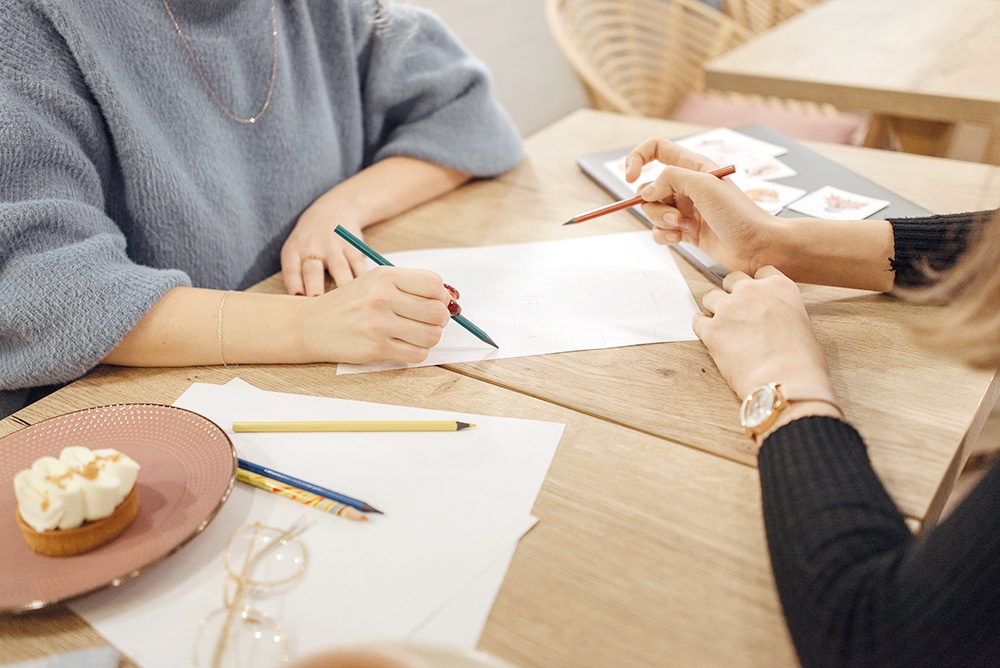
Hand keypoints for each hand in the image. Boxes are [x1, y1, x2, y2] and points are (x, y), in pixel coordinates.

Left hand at [280, 202, 370, 296]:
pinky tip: (368, 291)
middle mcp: (313, 247)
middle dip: (315, 286)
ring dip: (342, 286)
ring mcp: (335, 246)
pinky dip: (364, 279)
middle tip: (317, 300)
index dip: (293, 284)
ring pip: (340, 268)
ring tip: (347, 303)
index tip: (297, 298)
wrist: (334, 209)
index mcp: (294, 251)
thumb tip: (303, 308)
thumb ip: (298, 275)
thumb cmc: (310, 241)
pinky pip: (359, 265)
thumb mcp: (296, 250)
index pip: (291, 270)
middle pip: (313, 270)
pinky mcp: (353, 247)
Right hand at [303, 266, 453, 363]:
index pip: (434, 284)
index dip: (442, 296)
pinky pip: (417, 354)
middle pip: (437, 312)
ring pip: (431, 335)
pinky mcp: (376, 348)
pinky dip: (417, 352)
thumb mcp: (376, 281)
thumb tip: (451, 298)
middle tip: (428, 321)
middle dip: (440, 319)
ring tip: (415, 334)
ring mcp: (379, 324)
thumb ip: (410, 286)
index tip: (437, 302)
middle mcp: (383, 297)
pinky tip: (404, 345)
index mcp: (386, 276)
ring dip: (429, 337)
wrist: (312, 324)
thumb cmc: (350, 303)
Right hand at [625, 137, 778, 274]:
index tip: (630, 177)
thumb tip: (646, 191)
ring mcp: (685, 208)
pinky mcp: (685, 230)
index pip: (656, 149)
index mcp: (693, 166)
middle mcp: (687, 185)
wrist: (757, 246)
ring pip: (652, 212)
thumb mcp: (704, 185)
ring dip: (662, 222)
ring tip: (685, 228)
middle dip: (654, 205)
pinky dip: (665, 236)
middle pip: (649, 188)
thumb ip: (670, 179)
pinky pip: (660, 231)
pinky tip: (681, 239)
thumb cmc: (738, 214)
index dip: (637, 158)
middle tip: (676, 215)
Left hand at [693, 267, 833, 399]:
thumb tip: (777, 323)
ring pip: (710, 296)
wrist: (785, 381)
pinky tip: (706, 332)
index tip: (755, 295)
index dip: (757, 285)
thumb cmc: (802, 362)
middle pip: (732, 280)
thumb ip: (784, 314)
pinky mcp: (711, 329)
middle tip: (737, 309)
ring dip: (714, 307)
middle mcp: (752, 291)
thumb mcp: (803, 325)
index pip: (763, 273)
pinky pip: (698, 321)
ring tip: (720, 323)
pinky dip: (701, 326)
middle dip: (733, 293)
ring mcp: (729, 308)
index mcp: (779, 287)